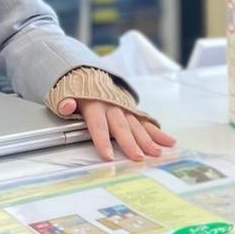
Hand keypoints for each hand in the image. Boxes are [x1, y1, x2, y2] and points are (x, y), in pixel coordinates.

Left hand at [57, 98, 176, 162]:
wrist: (91, 76)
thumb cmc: (79, 92)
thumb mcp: (66, 95)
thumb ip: (65, 102)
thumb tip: (66, 105)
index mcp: (95, 104)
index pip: (98, 124)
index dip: (102, 140)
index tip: (108, 156)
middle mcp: (112, 107)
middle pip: (121, 126)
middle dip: (130, 142)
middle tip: (138, 157)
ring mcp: (125, 109)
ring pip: (137, 125)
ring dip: (148, 139)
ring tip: (157, 153)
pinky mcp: (133, 112)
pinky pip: (146, 122)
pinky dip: (158, 132)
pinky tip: (169, 142)